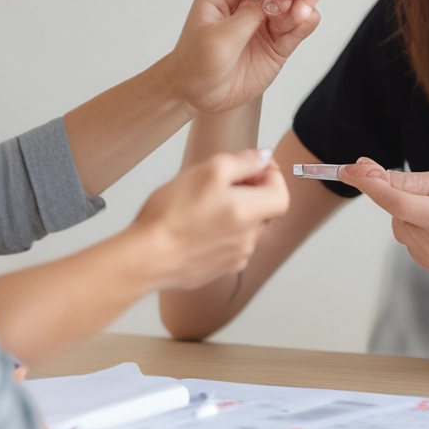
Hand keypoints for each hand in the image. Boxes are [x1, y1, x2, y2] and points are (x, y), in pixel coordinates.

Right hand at [133, 148, 289, 289]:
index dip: (271, 175)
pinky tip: (199, 226)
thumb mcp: (209, 170)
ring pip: (248, 229)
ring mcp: (235, 259)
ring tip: (207, 204)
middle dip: (253, 193)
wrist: (147, 257)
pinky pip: (232, 246)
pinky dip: (224, 233)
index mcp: (251, 214)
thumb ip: (244, 162)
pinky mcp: (218, 270)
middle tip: (225, 182)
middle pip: (266, 211)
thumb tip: (265, 157)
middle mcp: (249, 240)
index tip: (251, 166)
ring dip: (238, 213)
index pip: (282, 193)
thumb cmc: (174, 211)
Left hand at [166, 0, 323, 113]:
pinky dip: (306, 21)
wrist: (197, 96)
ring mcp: (265, 17)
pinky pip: (301, 22)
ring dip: (305, 3)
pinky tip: (299, 24)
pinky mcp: (278, 38)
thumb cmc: (196, 63)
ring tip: (299, 15)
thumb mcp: (220, 37)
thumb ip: (251, 14)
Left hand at [339, 160, 428, 281]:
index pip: (397, 203)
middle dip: (401, 192)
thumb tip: (379, 176)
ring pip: (398, 223)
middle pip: (395, 210)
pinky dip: (415, 222)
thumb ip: (417, 182)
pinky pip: (407, 235)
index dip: (370, 183)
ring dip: (410, 208)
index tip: (349, 168)